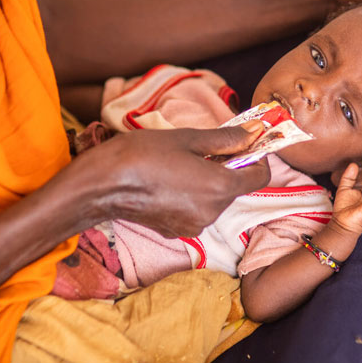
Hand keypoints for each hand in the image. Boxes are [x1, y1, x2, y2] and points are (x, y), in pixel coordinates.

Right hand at [69, 123, 270, 237]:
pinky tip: (169, 180)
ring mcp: (193, 225)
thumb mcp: (187, 138)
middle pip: (235, 187)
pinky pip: (196, 209)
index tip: (244, 143)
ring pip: (214, 199)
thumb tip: (254, 132)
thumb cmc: (142, 155)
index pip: (260, 176)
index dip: (257, 157)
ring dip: (207, 180)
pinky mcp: (176, 230)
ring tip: (180, 163)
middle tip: (204, 147)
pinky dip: (191, 194)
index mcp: (219, 187)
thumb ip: (225, 138)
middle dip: (227, 166)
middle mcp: (212, 212)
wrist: (101, 185)